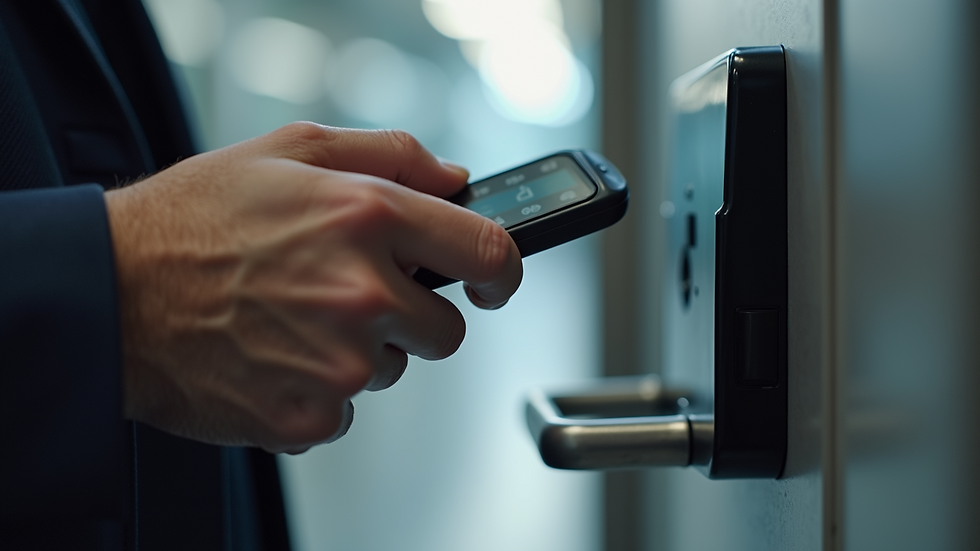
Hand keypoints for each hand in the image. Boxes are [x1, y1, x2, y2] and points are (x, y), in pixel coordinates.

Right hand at [104, 123, 522, 452]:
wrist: (114, 294)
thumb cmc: (194, 220)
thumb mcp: (291, 151)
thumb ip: (389, 156)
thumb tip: (452, 178)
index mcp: (367, 218)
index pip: (488, 252)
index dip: (501, 271)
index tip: (492, 282)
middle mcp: (363, 294)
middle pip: (445, 330)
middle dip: (411, 316)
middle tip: (350, 296)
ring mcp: (339, 363)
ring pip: (392, 370)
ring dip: (359, 351)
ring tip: (293, 319)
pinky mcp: (309, 415)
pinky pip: (346, 409)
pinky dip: (318, 389)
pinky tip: (275, 355)